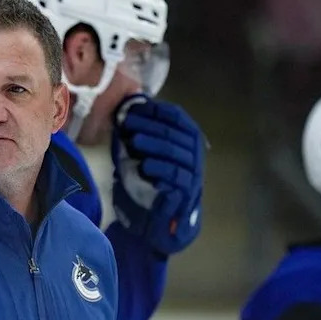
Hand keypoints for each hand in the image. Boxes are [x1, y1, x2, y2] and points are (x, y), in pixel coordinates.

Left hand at [110, 95, 203, 255]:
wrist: (165, 213)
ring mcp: (193, 169)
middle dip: (148, 125)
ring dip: (152, 144)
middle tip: (126, 122)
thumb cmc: (156, 177)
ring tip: (134, 141)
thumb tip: (127, 109)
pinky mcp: (188, 188)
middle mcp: (194, 149)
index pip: (175, 115)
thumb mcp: (150, 150)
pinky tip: (144, 166)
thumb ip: (145, 131)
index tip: (132, 107)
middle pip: (172, 132)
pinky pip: (174, 175)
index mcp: (189, 135)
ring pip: (173, 151)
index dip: (155, 109)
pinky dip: (159, 169)